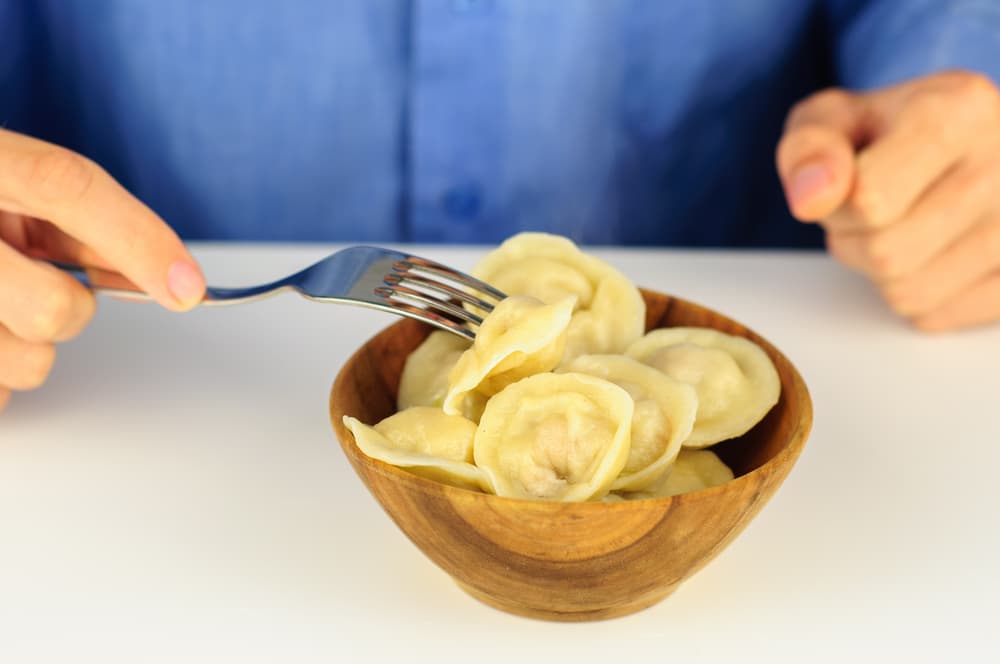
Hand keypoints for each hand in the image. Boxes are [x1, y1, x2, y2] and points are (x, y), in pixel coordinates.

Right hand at [0, 129, 205, 410]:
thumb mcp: (7, 187)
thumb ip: (81, 220)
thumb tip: (167, 276)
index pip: (64, 184)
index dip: (138, 236)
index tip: (191, 288)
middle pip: (55, 309)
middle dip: (65, 308)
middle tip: (30, 284)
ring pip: (27, 364)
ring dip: (21, 348)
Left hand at [776, 70, 999, 330]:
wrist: (957, 142)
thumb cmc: (887, 133)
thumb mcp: (831, 120)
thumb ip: (808, 149)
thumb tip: (813, 198)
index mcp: (960, 110)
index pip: (869, 200)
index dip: (836, 206)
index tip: (846, 184)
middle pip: (887, 254)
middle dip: (854, 242)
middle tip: (869, 212)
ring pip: (910, 293)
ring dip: (881, 274)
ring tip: (900, 227)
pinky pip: (937, 316)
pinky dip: (915, 295)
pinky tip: (930, 252)